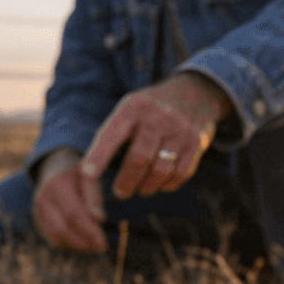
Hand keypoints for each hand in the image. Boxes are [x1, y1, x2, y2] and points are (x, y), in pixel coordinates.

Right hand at [32, 149, 108, 252]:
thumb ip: (94, 197)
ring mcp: (37, 211)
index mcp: (57, 185)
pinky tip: (83, 243)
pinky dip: (69, 245)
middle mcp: (43, 198)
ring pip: (56, 238)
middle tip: (101, 248)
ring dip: (76, 246)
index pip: (73, 214)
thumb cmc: (79, 177)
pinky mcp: (38, 221)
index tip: (104, 243)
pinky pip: (53, 240)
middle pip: (62, 229)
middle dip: (83, 242)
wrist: (56, 171)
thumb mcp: (90, 179)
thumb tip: (99, 219)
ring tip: (94, 247)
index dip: (89, 231)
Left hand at [79, 72, 230, 216]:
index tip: (86, 176)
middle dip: (126, 181)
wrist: (193, 91)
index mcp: (133, 107)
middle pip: (139, 158)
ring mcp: (180, 128)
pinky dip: (168, 184)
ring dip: (147, 186)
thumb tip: (89, 172)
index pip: (111, 135)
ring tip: (141, 189)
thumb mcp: (129, 109)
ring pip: (160, 169)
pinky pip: (181, 173)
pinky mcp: (197, 141)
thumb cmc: (149, 109)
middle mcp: (157, 115)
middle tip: (120, 192)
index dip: (98, 157)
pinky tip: (160, 184)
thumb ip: (112, 135)